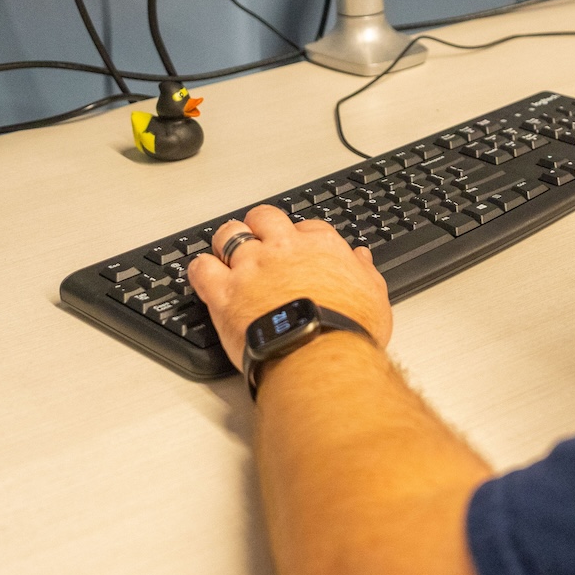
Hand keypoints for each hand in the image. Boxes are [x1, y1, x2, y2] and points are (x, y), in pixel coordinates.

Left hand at [188, 204, 394, 369]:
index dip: (298, 237)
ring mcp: (251, 268)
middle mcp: (283, 249)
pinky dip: (200, 269)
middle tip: (258, 241)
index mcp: (320, 246)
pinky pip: (201, 268)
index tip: (295, 249)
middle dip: (259, 226)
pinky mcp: (225, 293)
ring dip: (227, 241)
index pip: (305, 226)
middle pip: (263, 217)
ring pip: (229, 235)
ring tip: (227, 253)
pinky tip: (205, 274)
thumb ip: (364, 272)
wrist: (320, 356)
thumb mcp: (373, 296)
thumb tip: (361, 258)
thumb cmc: (348, 330)